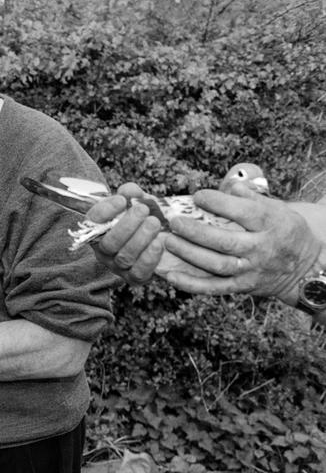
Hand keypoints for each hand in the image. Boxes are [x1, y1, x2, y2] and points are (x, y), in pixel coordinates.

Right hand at [88, 184, 208, 283]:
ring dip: (140, 239)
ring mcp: (118, 266)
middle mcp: (104, 250)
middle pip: (108, 243)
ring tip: (154, 222)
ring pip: (124, 257)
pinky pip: (138, 273)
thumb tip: (130, 191)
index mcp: (98, 229)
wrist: (156, 237)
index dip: (105, 211)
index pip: (92, 221)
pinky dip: (149, 258)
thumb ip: (131, 194)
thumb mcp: (136, 202)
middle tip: (143, 210)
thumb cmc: (143, 217)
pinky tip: (159, 243)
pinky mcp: (134, 278)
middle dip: (126, 226)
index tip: (122, 200)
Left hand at [164, 189, 321, 299]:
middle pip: (225, 242)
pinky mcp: (242, 286)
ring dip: (189, 254)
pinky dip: (191, 284)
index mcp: (270, 224)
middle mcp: (261, 248)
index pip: (244, 213)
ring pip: (217, 265)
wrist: (303, 267)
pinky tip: (171, 277)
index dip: (219, 203)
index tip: (198, 196)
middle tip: (175, 222)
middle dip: (196, 232)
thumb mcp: (277, 208)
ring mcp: (250, 270)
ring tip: (168, 242)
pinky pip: (214, 288)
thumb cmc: (282, 230)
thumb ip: (251, 197)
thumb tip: (229, 184)